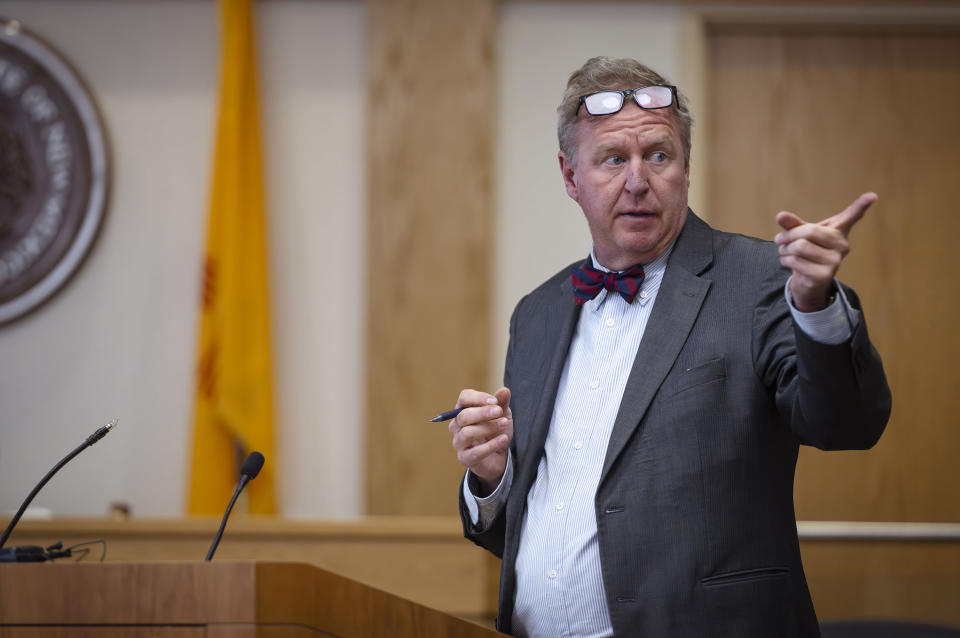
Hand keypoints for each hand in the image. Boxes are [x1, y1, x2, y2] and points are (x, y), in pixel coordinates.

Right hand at [449, 387, 512, 494]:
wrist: (499, 456)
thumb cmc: (496, 432)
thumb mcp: (502, 415)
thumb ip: (502, 403)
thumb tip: (504, 390)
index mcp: (463, 410)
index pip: (464, 398)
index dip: (478, 398)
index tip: (495, 400)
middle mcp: (457, 426)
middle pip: (463, 416)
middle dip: (482, 412)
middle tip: (499, 411)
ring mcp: (459, 443)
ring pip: (467, 433)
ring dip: (488, 428)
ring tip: (504, 425)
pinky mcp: (465, 458)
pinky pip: (476, 452)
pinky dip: (492, 445)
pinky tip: (504, 439)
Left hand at [774, 192, 876, 311]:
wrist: (808, 280)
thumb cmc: (807, 252)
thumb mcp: (801, 235)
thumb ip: (793, 224)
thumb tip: (780, 215)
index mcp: (839, 231)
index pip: (852, 216)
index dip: (861, 205)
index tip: (872, 195)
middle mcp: (842, 245)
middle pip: (809, 231)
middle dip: (788, 235)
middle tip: (779, 239)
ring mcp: (835, 261)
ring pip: (800, 247)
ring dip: (784, 249)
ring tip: (784, 251)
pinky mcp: (824, 275)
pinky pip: (797, 262)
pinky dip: (785, 260)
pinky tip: (788, 262)